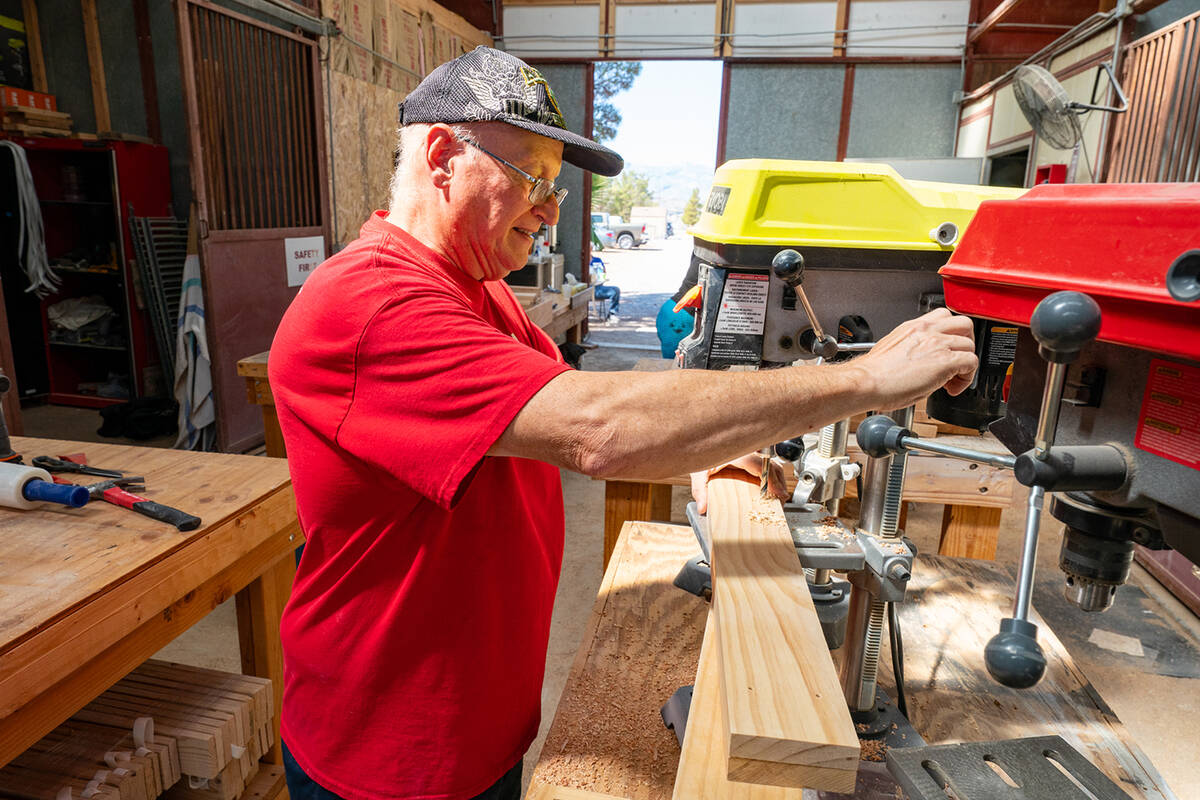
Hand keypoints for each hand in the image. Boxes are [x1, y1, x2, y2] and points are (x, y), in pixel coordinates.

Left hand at [690, 452, 788, 513]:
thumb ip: (700, 490)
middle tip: (781, 500)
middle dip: (779, 483)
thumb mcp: (698, 472)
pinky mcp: (753, 452)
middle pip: (772, 465)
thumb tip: (702, 507)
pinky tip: (771, 486)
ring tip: (778, 495)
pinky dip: (772, 474)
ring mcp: (752, 450)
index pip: (762, 466)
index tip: (779, 494)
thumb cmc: (701, 453)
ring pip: (772, 463)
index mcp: (738, 454)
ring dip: (777, 479)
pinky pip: (768, 462)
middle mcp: (748, 450)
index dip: (773, 481)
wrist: (702, 440)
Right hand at [854, 308, 977, 408]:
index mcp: (912, 327)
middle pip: (964, 324)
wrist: (866, 382)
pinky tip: (953, 387)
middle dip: (966, 342)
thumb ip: (913, 350)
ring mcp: (937, 343)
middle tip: (958, 359)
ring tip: (954, 378)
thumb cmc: (873, 374)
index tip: (945, 351)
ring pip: (970, 343)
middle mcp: (926, 330)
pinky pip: (971, 362)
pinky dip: (967, 377)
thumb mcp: (893, 351)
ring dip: (966, 362)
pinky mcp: (945, 360)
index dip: (950, 335)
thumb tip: (922, 362)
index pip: (943, 318)